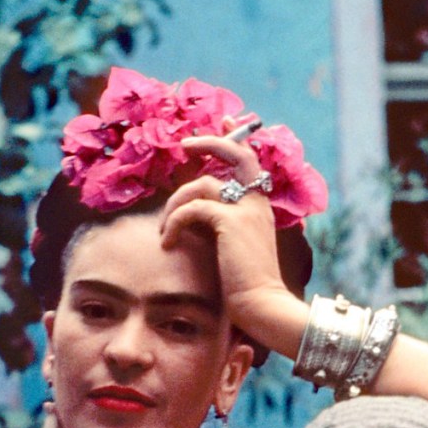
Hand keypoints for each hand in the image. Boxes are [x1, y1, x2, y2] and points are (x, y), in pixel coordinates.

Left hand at [160, 125, 290, 342]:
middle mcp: (256, 203)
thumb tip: (193, 216)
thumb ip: (220, 227)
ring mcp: (246, 210)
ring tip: (165, 228)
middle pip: (235, 154)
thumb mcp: (233, 249)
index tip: (224, 122)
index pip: (250, 162)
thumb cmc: (246, 287)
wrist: (262, 305)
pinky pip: (193, 208)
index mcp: (259, 207)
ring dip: (176, 203)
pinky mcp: (230, 222)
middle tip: (185, 145)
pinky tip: (168, 242)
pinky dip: (175, 222)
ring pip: (203, 184)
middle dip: (209, 142)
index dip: (235, 139)